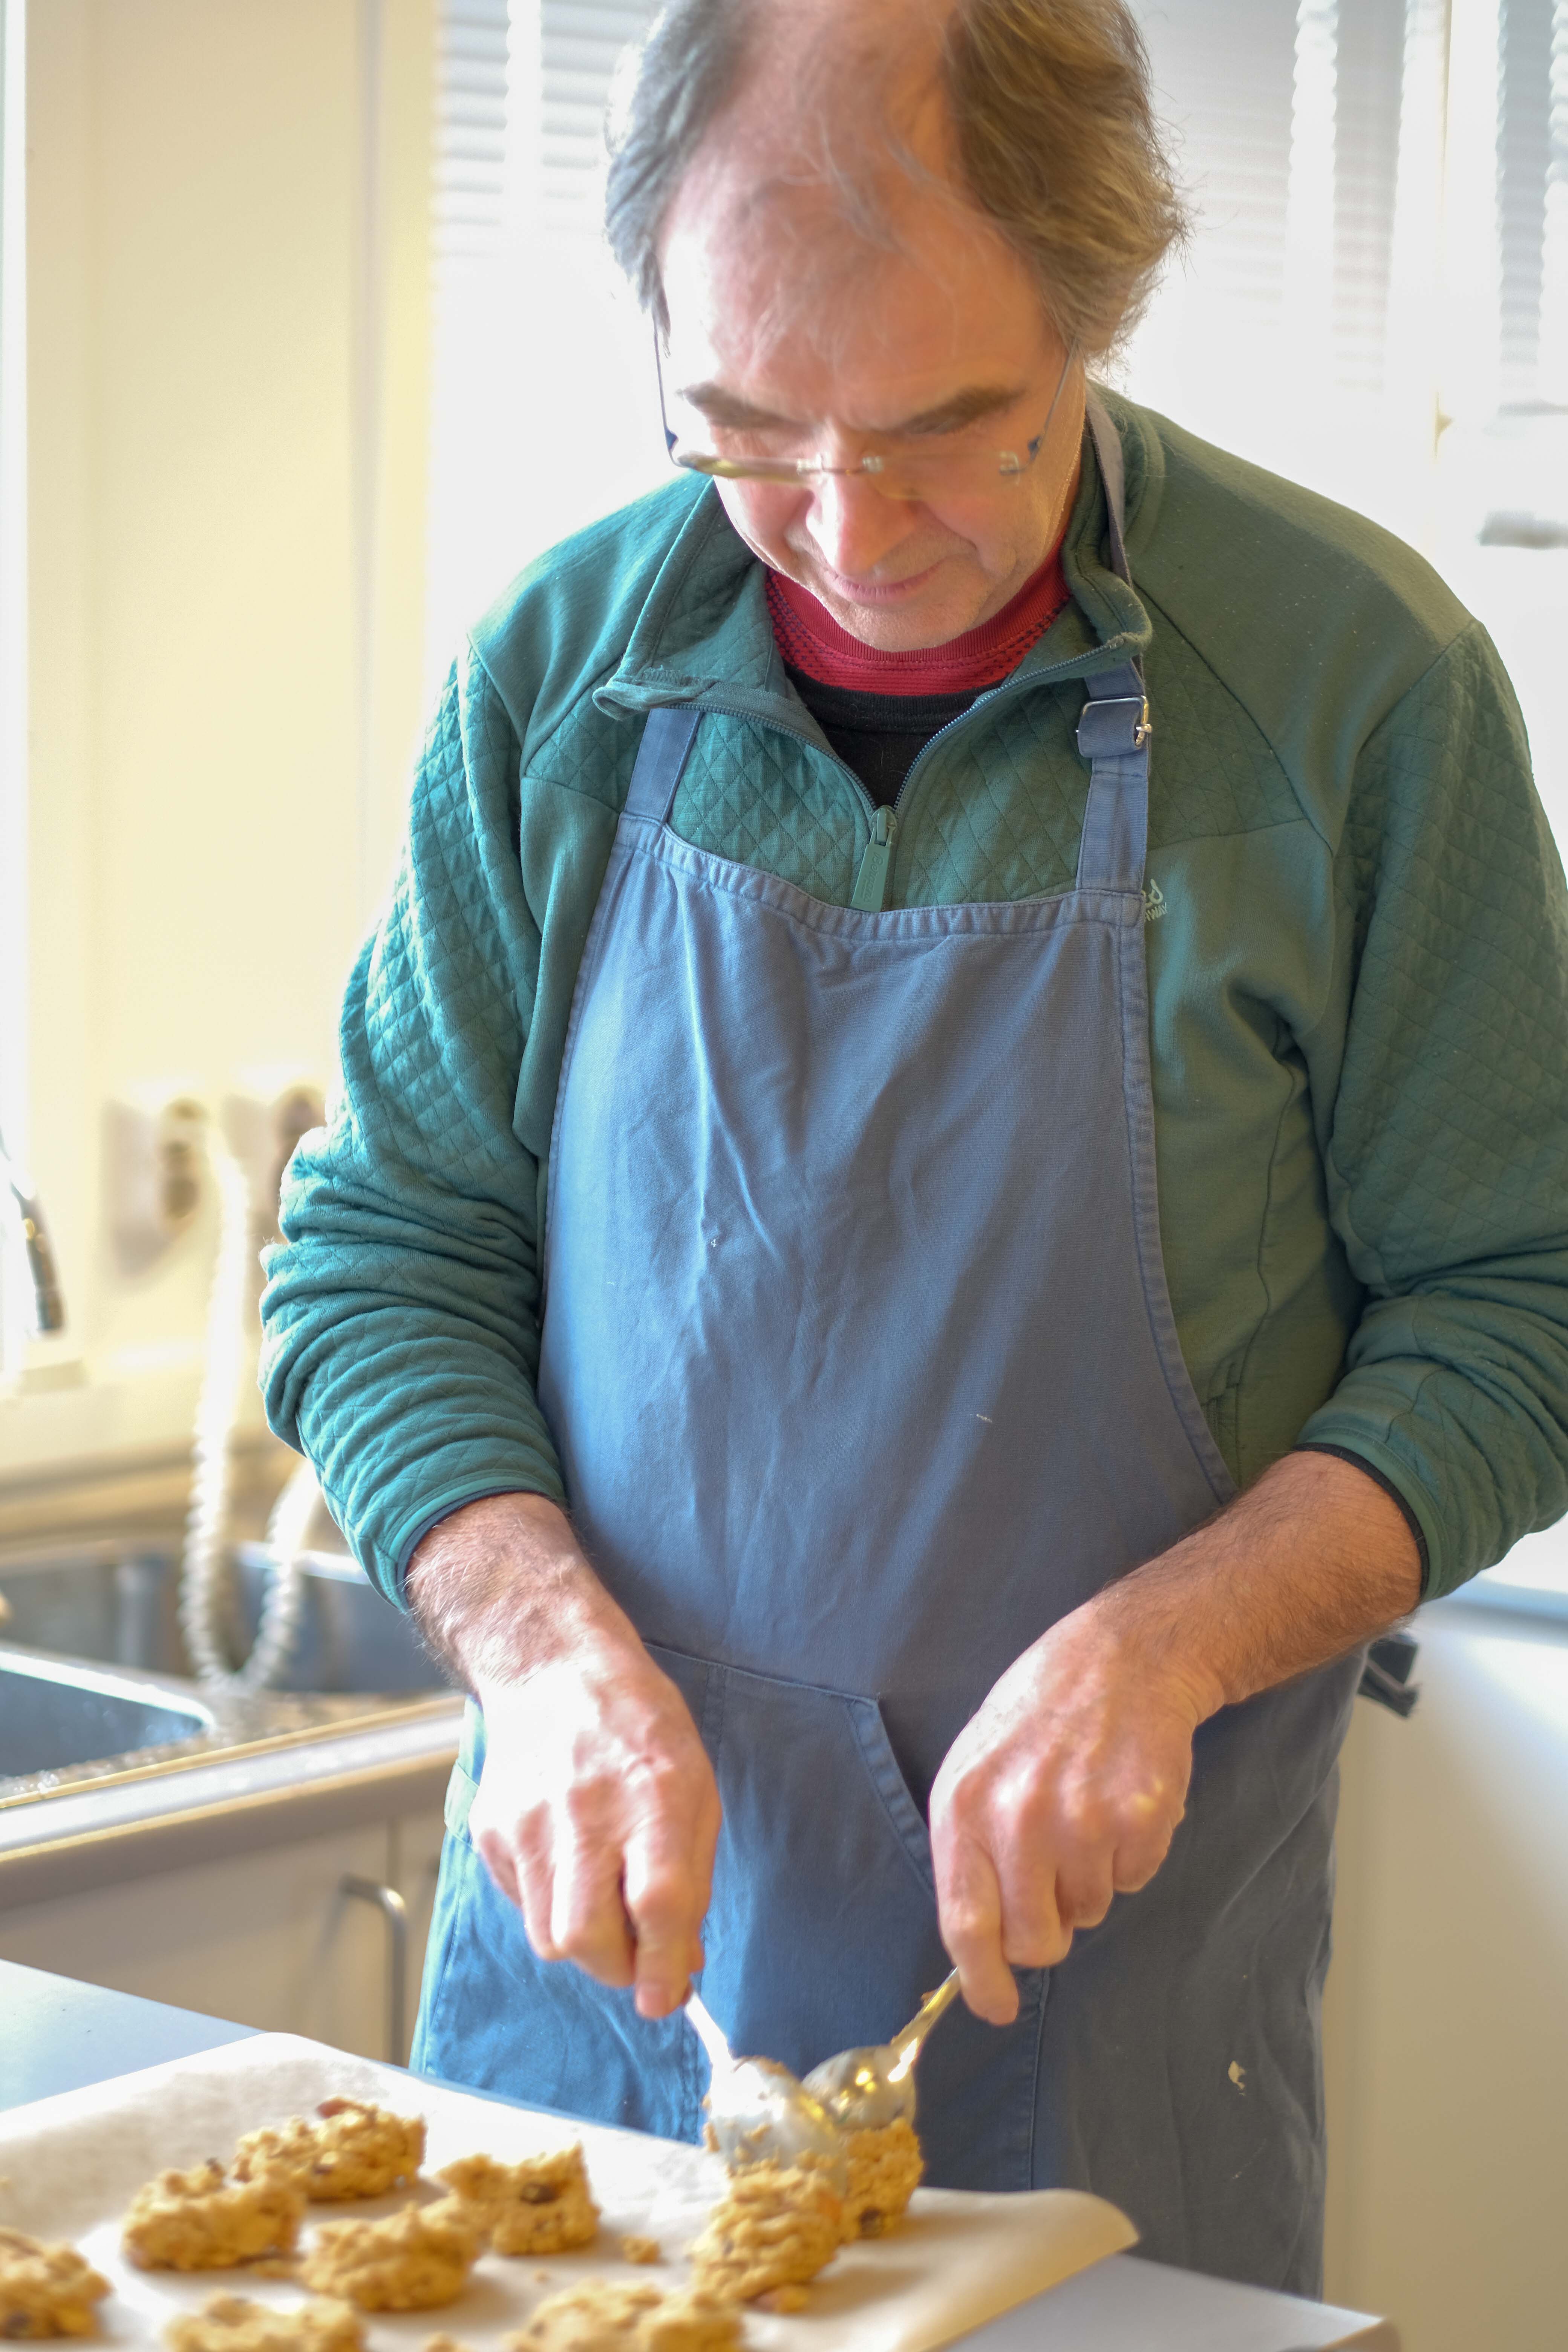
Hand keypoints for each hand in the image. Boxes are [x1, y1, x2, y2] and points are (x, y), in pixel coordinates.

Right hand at [407, 1493, 720, 2019]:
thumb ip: (692, 1880)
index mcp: (654, 1793)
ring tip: (604, 1901)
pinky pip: (522, 1906)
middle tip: (637, 1956)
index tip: (667, 1996)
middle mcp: (584, 1810)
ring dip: (585, 1944)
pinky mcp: (491, 1830)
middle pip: (588, 1939)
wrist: (555, 1671)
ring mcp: (527, 1821)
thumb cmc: (641, 1730)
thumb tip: (683, 1965)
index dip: (664, 1967)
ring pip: (549, 1937)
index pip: (658, 1904)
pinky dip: (551, 1907)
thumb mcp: (696, 1789)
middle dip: (618, 1970)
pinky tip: (568, 1863)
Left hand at [928, 1603, 1213, 2025]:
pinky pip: (1132, 1880)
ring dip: (1089, 1881)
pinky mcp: (1137, 1821)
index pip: (964, 1924)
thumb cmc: (1038, 1718)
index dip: (981, 1980)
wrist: (1120, 1659)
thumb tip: (981, 1943)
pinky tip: (1119, 1804)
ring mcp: (1080, 1821)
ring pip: (1088, 1912)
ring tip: (1086, 1814)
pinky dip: (1129, 1857)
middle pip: (1033, 1940)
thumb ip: (971, 1851)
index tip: (996, 2006)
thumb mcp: (976, 1770)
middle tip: (1056, 1885)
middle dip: (1047, 1932)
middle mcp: (1017, 1819)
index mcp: (963, 1807)